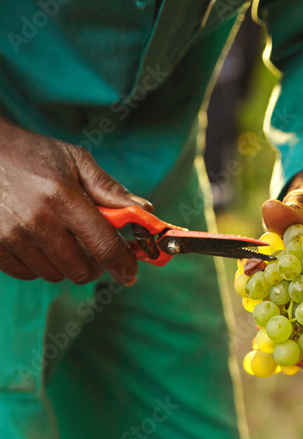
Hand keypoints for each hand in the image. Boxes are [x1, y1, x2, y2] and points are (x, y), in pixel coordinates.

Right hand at [0, 117, 152, 284]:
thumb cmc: (31, 156)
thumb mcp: (74, 161)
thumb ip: (109, 189)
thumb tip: (144, 211)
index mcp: (63, 197)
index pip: (104, 246)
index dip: (123, 265)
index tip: (129, 274)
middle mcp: (38, 221)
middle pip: (81, 270)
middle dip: (94, 266)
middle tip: (93, 252)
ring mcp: (13, 237)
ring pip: (55, 274)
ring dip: (64, 264)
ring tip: (58, 238)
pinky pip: (29, 273)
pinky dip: (38, 264)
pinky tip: (36, 242)